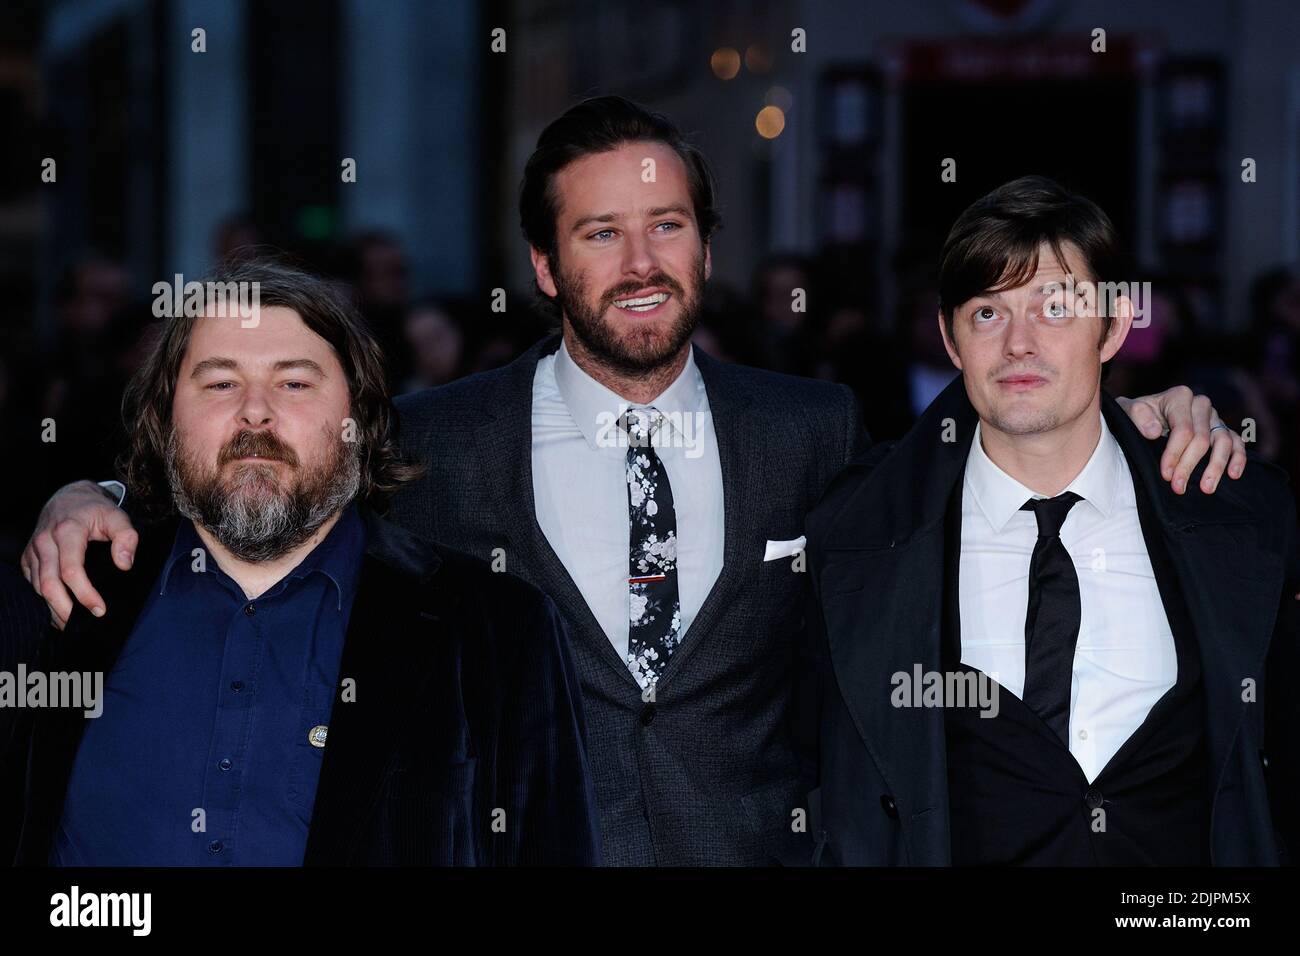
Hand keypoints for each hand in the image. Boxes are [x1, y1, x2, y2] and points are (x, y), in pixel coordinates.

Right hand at [19, 481, 138, 628]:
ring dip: (54, 609)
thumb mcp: (117, 516)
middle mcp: (45, 541)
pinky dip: (44, 600)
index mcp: (67, 530)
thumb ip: (127, 538)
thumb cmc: (95, 509)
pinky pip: (33, 583)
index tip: (100, 609)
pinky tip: (59, 611)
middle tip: (85, 623)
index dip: (84, 594)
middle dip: (65, 610)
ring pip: (38, 587)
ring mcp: (33, 550)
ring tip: (74, 624)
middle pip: (49, 585)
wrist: (69, 496)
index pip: (71, 570)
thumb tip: (124, 565)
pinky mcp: (28, 557)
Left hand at [1116, 386, 1245, 494]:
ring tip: (1207, 488)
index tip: (1165, 474)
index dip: (1175, 454)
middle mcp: (1200, 404)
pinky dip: (1237, 458)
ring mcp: (1214, 417)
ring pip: (1223, 442)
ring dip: (1216, 467)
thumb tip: (1154, 431)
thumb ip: (1137, 416)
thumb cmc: (1135, 415)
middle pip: (1202, 439)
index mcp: (1179, 397)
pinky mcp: (1222, 429)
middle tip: (1178, 487)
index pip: (1183, 429)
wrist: (1143, 415)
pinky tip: (1234, 474)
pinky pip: (1236, 442)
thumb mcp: (1127, 411)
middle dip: (1189, 465)